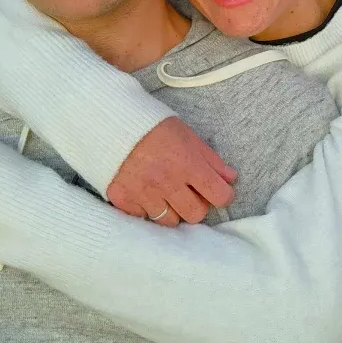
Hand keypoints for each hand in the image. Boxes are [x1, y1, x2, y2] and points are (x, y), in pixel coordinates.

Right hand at [106, 117, 236, 227]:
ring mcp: (144, 193)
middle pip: (195, 215)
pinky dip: (146, 209)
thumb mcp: (187, 135)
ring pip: (170, 221)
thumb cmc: (153, 125)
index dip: (223, 195)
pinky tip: (145, 193)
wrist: (111, 121)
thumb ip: (210, 159)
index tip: (218, 191)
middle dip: (197, 205)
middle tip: (189, 193)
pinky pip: (143, 218)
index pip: (219, 196)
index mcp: (187, 164)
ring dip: (172, 210)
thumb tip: (230, 178)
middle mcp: (167, 182)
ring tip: (166, 194)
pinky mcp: (123, 199)